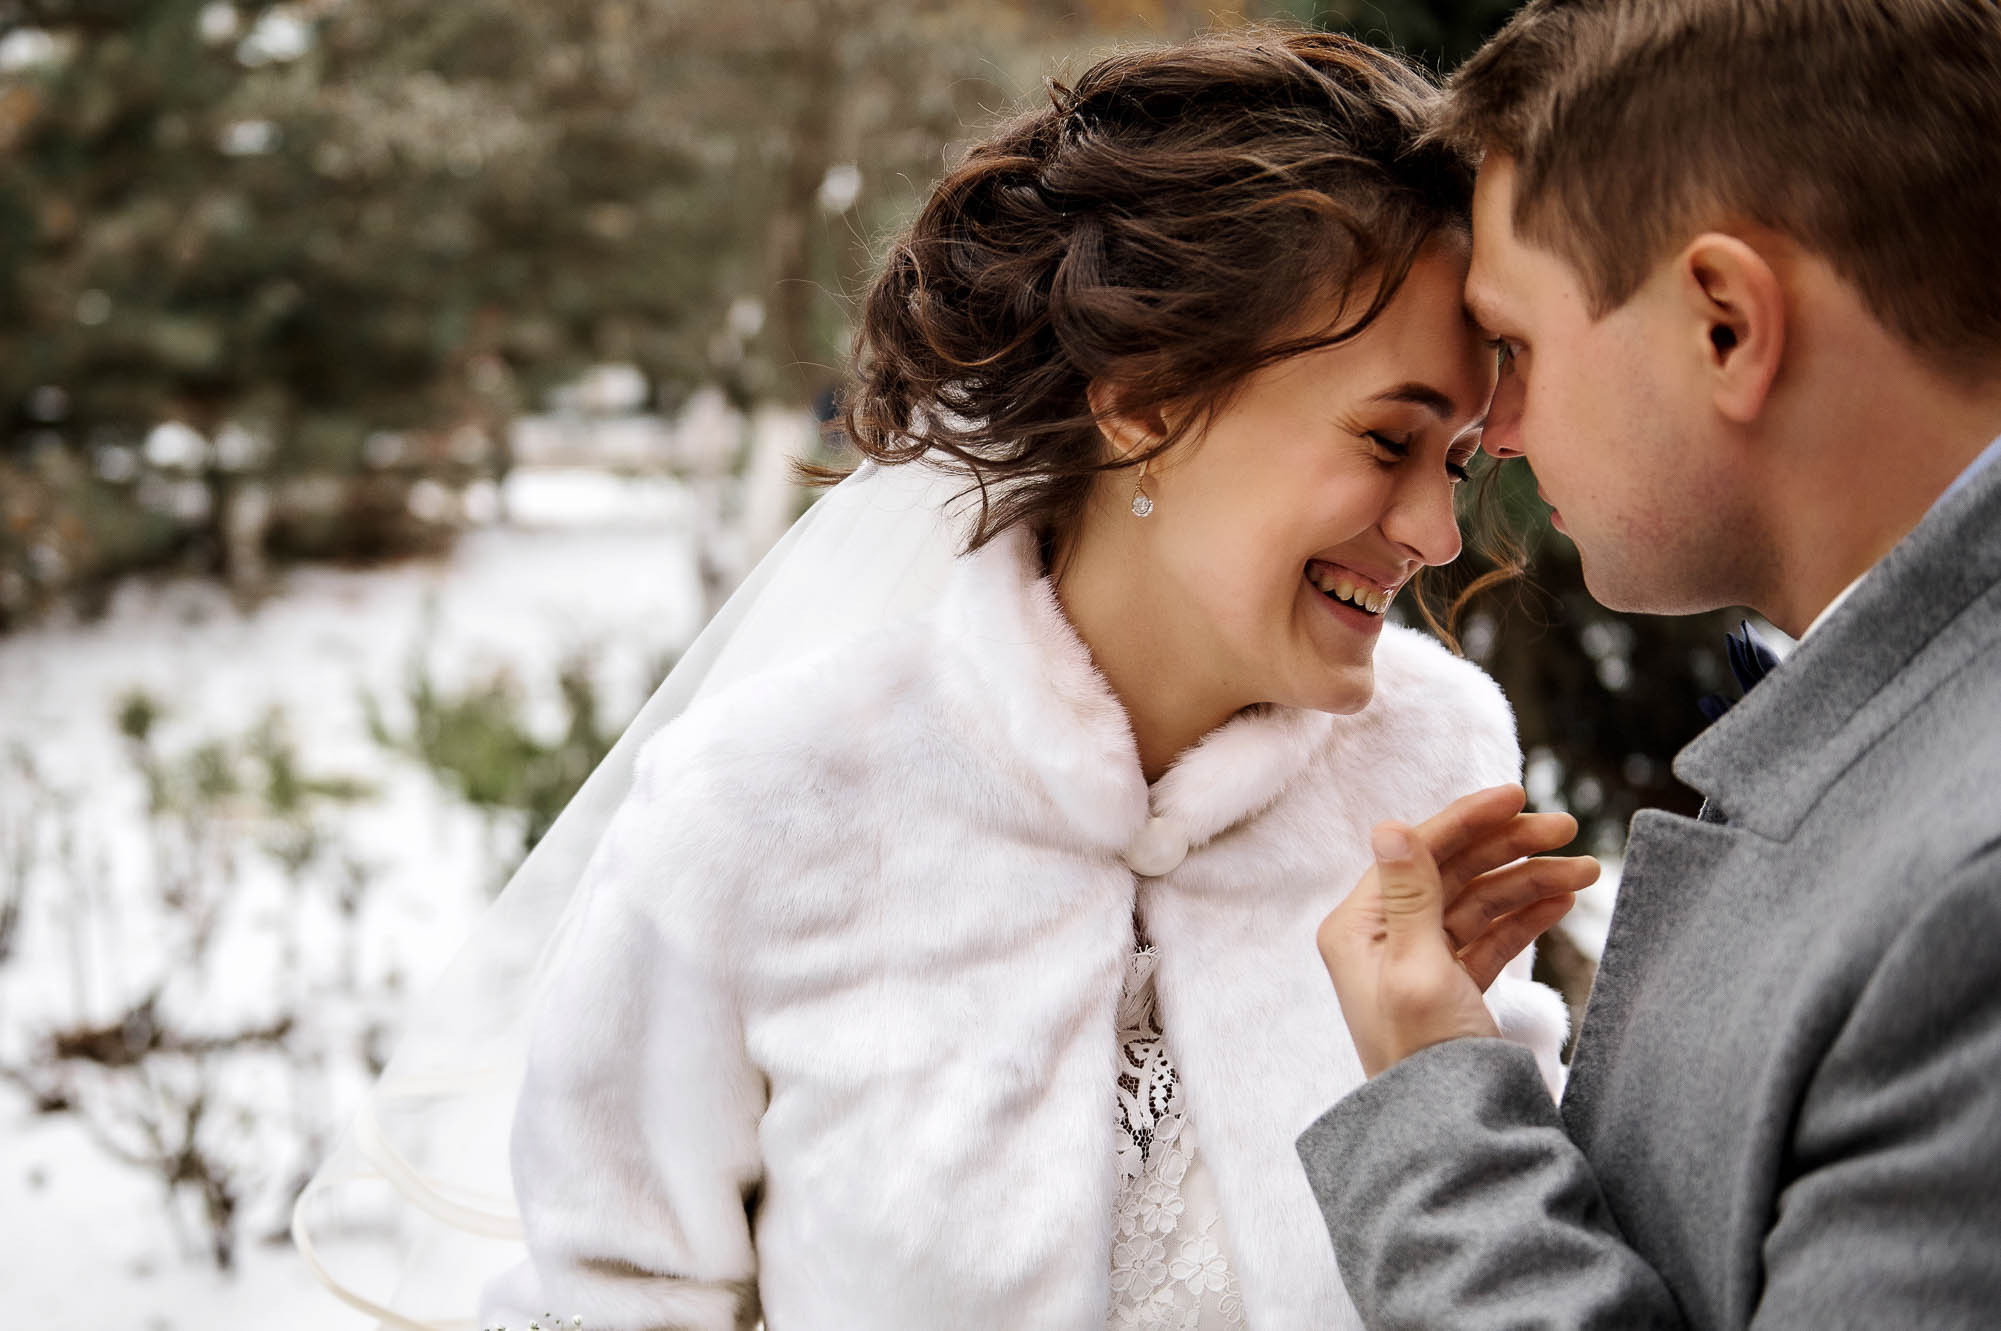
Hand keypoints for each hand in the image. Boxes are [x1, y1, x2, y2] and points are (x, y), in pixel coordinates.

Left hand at [1317, 784, 1599, 1076]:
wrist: (1450, 1132)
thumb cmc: (1424, 1055)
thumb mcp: (1418, 968)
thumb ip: (1409, 894)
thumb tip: (1388, 825)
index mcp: (1358, 928)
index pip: (1416, 852)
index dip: (1468, 820)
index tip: (1518, 795)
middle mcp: (1383, 938)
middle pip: (1452, 871)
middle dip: (1511, 849)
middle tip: (1568, 832)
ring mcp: (1419, 961)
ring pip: (1479, 902)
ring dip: (1530, 882)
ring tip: (1585, 873)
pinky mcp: (1451, 986)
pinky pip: (1491, 937)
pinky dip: (1526, 917)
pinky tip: (1562, 902)